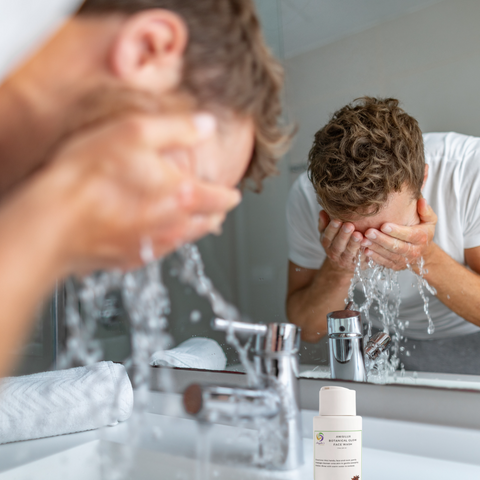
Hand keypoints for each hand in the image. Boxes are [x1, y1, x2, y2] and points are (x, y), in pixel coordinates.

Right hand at [14, 113, 240, 273]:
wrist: (54, 220)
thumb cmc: (89, 175)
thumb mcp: (136, 132)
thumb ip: (179, 129)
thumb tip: (207, 125)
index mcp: (182, 195)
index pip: (220, 199)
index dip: (230, 195)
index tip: (234, 194)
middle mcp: (173, 225)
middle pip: (207, 224)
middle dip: (216, 215)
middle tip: (218, 210)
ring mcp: (152, 246)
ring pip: (186, 240)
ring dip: (194, 229)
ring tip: (196, 222)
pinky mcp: (130, 259)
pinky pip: (158, 251)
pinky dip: (165, 241)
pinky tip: (156, 234)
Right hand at [318, 210, 366, 272]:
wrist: (342, 263)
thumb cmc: (336, 242)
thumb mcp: (327, 233)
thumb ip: (324, 223)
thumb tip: (322, 212)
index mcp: (327, 243)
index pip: (327, 236)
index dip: (331, 229)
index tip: (337, 220)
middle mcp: (334, 253)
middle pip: (338, 245)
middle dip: (343, 235)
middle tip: (349, 225)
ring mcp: (345, 260)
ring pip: (349, 253)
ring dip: (354, 244)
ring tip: (359, 235)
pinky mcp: (357, 266)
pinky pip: (361, 260)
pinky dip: (365, 253)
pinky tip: (368, 245)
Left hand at [363, 198, 436, 270]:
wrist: (423, 252)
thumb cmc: (422, 230)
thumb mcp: (429, 220)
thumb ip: (425, 211)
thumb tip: (421, 200)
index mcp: (421, 237)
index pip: (409, 235)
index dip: (396, 231)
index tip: (383, 225)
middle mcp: (414, 251)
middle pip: (396, 246)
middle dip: (381, 239)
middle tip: (368, 232)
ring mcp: (405, 260)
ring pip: (388, 255)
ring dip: (375, 248)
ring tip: (363, 241)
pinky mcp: (396, 266)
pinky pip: (384, 262)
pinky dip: (374, 257)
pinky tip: (364, 250)